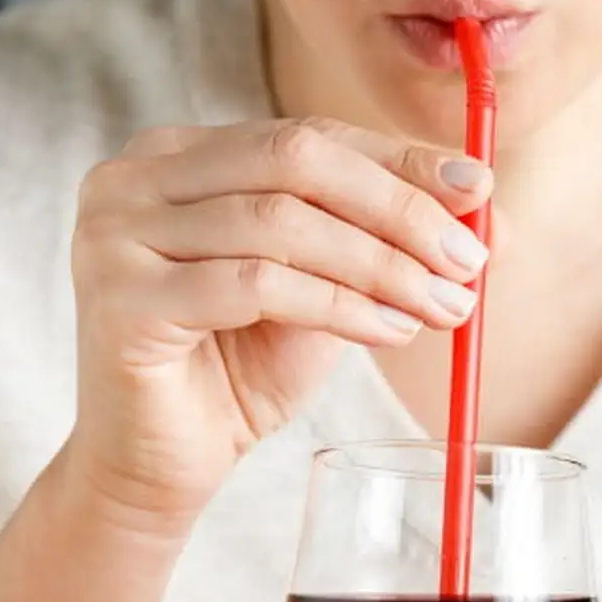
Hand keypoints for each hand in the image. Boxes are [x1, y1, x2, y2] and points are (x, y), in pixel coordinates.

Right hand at [64, 118, 493, 531]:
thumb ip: (382, 243)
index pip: (307, 135)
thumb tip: (486, 210)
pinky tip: (389, 331)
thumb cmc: (236, 373)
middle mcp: (134, 178)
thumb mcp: (325, 292)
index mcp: (180, 156)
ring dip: (379, 265)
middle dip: (397, 210)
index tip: (478, 191)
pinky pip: (255, 285)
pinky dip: (337, 306)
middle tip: (468, 260)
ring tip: (441, 306)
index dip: (399, 161)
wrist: (160, 466)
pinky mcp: (121, 299)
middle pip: (294, 159)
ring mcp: (115, 233)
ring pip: (279, 222)